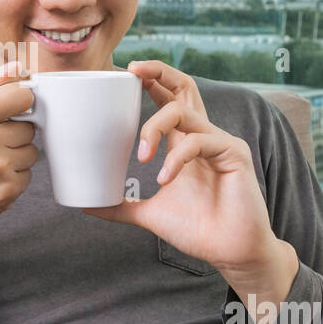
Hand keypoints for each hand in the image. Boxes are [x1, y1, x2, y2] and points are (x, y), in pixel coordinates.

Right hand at [0, 60, 39, 239]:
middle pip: (29, 126)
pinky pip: (28, 174)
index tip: (10, 110)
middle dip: (14, 133)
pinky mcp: (7, 190)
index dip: (20, 102)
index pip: (22, 95)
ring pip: (32, 151)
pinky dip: (15, 176)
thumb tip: (18, 66)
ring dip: (17, 155)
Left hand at [82, 60, 292, 282]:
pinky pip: (198, 141)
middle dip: (158, 71)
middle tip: (132, 70)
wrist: (230, 253)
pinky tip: (166, 180)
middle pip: (185, 86)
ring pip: (183, 111)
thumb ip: (121, 206)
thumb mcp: (149, 214)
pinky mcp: (234, 153)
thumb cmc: (198, 230)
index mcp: (185, 143)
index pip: (170, 98)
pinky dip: (176, 157)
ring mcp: (220, 142)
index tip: (125, 73)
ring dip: (154, 126)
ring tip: (142, 156)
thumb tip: (88, 205)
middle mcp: (203, 135)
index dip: (151, 80)